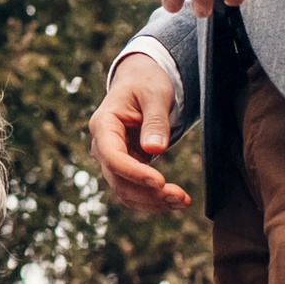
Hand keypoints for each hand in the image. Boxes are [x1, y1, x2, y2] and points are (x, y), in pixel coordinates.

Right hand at [88, 55, 189, 213]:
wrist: (141, 82)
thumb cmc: (146, 83)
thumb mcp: (154, 94)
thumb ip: (155, 121)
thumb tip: (155, 149)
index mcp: (103, 124)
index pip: (112, 156)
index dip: (134, 173)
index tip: (160, 181)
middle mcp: (102, 146)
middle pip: (118, 180)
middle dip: (148, 193)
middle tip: (180, 196)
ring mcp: (112, 159)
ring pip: (125, 191)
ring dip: (152, 201)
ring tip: (182, 201)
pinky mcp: (126, 167)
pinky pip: (134, 190)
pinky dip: (152, 199)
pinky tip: (174, 201)